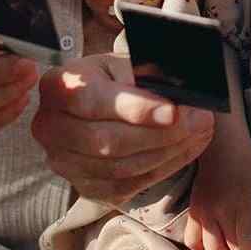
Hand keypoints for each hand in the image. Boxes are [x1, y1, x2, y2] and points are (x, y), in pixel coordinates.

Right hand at [30, 53, 214, 207]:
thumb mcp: (123, 63)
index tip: (174, 111)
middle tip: (200, 120)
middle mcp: (50, 127)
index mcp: (58, 86)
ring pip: (120, 167)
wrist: (93, 103)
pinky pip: (126, 186)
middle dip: (161, 134)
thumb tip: (178, 97)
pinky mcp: (84, 186)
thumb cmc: (112, 77)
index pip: (93, 100)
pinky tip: (184, 150)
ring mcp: (64, 162)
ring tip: (199, 133)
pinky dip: (162, 169)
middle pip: (107, 141)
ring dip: (167, 153)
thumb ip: (143, 76)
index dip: (135, 109)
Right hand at [184, 140, 250, 249]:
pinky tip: (216, 245)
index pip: (246, 238)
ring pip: (212, 248)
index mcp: (243, 201)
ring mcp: (205, 212)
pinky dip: (203, 249)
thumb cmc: (250, 162)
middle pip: (231, 247)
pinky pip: (193, 241)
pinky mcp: (194, 212)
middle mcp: (221, 209)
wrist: (221, 147)